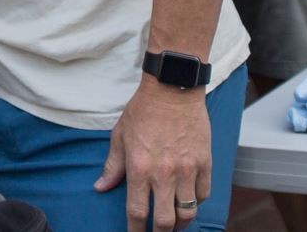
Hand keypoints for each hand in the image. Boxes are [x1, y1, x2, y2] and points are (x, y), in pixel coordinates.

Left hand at [96, 77, 214, 231]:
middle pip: (165, 220)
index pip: (137, 211)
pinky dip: (195, 202)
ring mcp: (187, 170)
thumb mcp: (119, 136)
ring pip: (188, 213)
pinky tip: (187, 201)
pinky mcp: (205, 164)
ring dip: (180, 223)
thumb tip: (101, 187)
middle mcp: (164, 173)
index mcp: (139, 168)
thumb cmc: (143, 111)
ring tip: (173, 223)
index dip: (135, 230)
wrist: (173, 90)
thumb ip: (112, 166)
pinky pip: (202, 195)